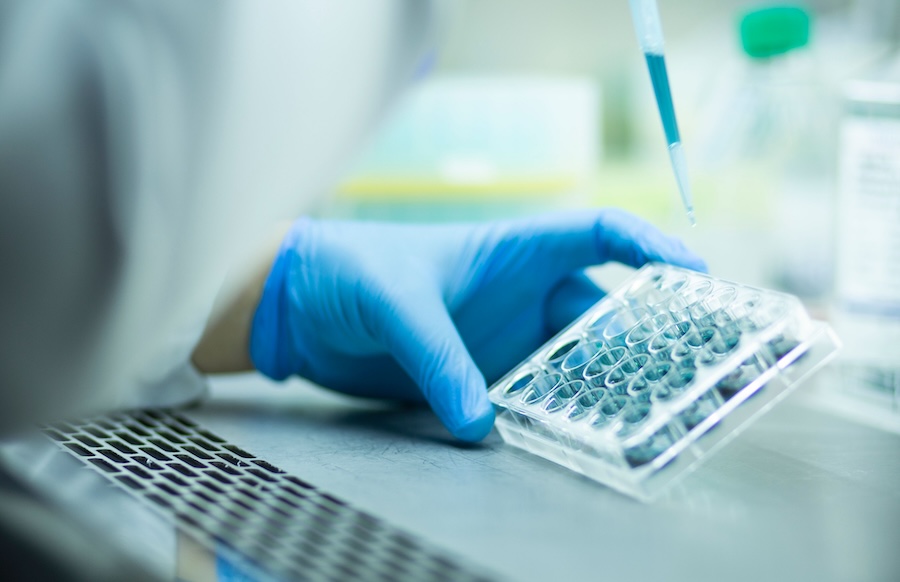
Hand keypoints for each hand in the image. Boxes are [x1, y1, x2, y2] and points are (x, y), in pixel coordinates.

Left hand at [249, 209, 705, 441]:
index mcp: (511, 249)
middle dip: (643, 336)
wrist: (299, 307)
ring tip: (640, 411)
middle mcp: (517, 295)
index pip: (596, 235)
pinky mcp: (476, 376)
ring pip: (570, 362)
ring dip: (600, 384)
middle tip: (686, 367)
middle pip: (599, 311)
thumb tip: (478, 421)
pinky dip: (549, 415)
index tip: (692, 272)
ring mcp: (500, 339)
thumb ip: (438, 357)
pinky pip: (527, 397)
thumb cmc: (347, 270)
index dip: (647, 247)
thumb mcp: (396, 302)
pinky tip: (569, 435)